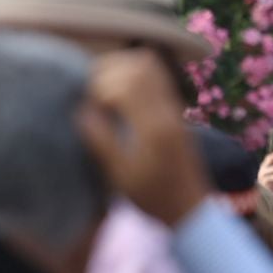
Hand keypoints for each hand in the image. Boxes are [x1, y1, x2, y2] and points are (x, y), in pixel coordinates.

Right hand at [77, 49, 211, 227]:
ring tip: (102, 86)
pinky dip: (133, 72)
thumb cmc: (152, 196)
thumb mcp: (120, 176)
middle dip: (107, 72)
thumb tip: (81, 111)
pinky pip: (157, 74)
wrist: (191, 208)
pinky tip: (119, 89)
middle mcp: (166, 112)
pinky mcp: (176, 108)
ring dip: (120, 67)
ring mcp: (174, 107)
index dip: (98, 89)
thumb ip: (101, 141)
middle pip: (136, 67)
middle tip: (90, 91)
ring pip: (148, 65)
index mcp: (153, 129)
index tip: (87, 107)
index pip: (123, 86)